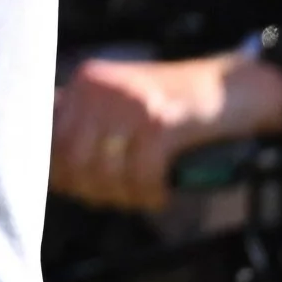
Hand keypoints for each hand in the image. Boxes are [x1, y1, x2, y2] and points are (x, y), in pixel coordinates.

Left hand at [51, 52, 281, 211]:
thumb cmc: (175, 104)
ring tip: (140, 197)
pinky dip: (150, 194)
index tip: (76, 189)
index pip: (50, 137)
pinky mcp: (159, 121)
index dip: (59, 172)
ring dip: (123, 196)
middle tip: (115, 198)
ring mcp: (128, 104)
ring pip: (104, 172)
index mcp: (86, 84)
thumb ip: (88, 126)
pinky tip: (160, 195)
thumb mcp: (121, 104)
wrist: (231, 87)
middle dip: (91, 190)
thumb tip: (54, 168)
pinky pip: (141, 175)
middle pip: (73, 160)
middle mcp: (100, 89)